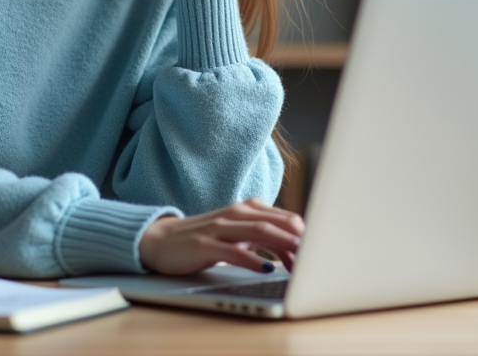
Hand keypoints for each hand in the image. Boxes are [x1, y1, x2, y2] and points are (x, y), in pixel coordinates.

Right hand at [138, 198, 303, 274]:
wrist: (160, 240)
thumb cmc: (203, 239)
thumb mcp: (235, 234)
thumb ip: (261, 236)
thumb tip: (294, 249)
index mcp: (245, 210)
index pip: (282, 218)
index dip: (302, 234)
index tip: (317, 252)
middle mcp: (234, 214)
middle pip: (274, 222)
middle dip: (298, 239)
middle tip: (316, 255)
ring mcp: (218, 227)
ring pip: (258, 231)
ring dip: (282, 244)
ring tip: (299, 259)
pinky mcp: (204, 245)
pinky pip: (232, 250)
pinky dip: (251, 259)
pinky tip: (265, 268)